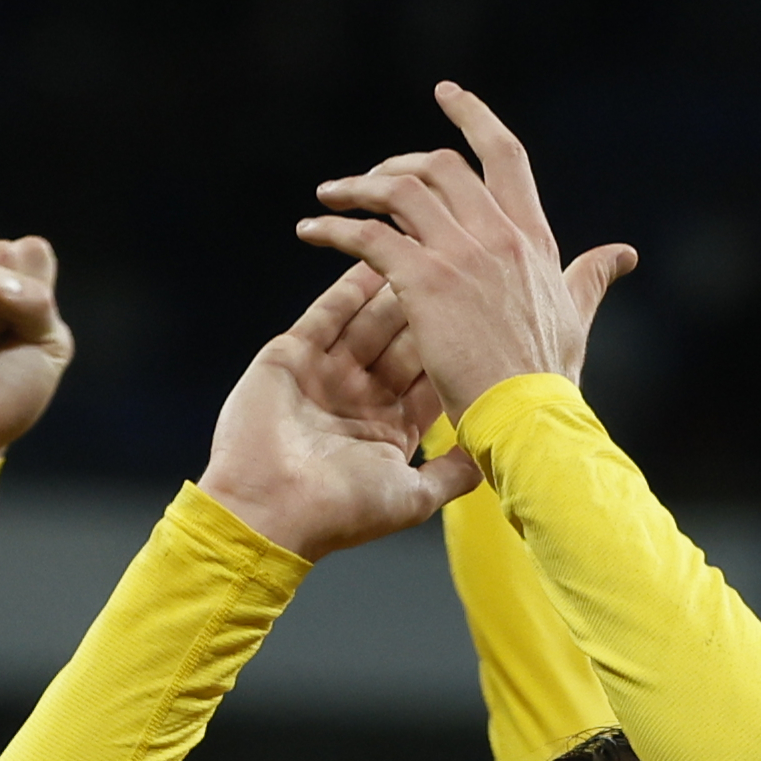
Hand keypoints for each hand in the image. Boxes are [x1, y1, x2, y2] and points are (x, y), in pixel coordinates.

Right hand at [196, 263, 477, 561]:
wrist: (266, 511)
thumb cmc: (337, 511)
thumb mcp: (411, 499)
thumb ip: (452, 474)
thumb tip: (493, 458)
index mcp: (391, 427)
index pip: (434, 372)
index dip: (461, 342)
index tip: (489, 310)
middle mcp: (362, 396)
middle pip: (407, 338)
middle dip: (435, 305)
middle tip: (464, 265)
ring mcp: (327, 374)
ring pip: (372, 319)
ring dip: (399, 284)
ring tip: (427, 249)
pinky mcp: (293, 357)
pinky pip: (329, 311)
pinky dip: (350, 283)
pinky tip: (375, 254)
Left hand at [295, 82, 635, 424]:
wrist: (530, 419)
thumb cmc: (549, 381)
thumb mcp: (577, 316)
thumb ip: (591, 277)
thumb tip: (623, 254)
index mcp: (532, 237)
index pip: (505, 157)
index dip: (475, 118)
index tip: (448, 95)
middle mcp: (499, 234)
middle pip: (442, 166)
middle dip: (399, 162)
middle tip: (369, 178)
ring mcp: (462, 254)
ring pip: (402, 189)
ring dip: (358, 187)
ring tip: (329, 198)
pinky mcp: (425, 282)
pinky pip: (370, 236)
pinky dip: (336, 228)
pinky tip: (312, 231)